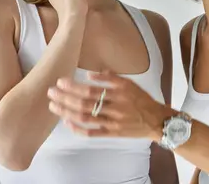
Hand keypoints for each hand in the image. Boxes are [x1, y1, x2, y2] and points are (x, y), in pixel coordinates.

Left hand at [47, 70, 170, 140]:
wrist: (156, 120)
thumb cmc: (142, 100)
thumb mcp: (130, 83)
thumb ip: (111, 77)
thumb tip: (90, 74)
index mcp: (119, 92)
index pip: (91, 89)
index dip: (74, 86)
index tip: (60, 82)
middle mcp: (115, 107)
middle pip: (84, 103)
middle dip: (65, 97)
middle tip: (51, 92)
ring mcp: (112, 122)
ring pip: (85, 117)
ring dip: (66, 111)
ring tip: (54, 105)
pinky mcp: (112, 133)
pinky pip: (92, 133)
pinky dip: (78, 128)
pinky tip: (67, 122)